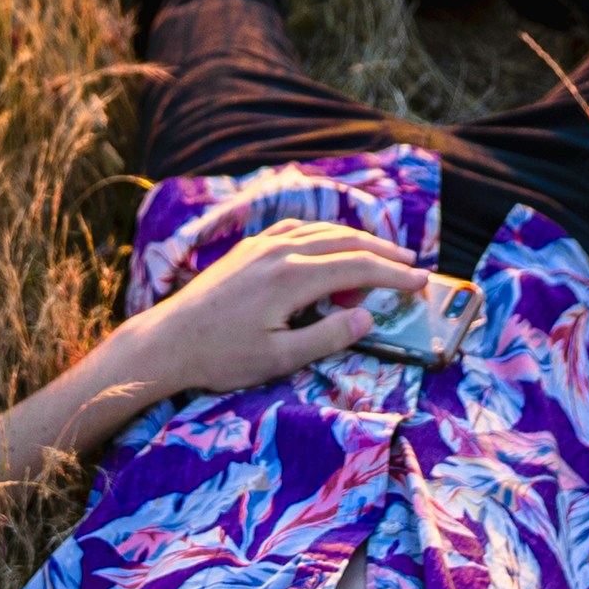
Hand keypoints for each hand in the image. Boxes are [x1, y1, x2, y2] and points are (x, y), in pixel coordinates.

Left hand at [128, 218, 393, 397]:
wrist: (168, 340)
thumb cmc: (222, 356)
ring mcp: (261, 245)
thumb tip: (367, 319)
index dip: (394, 275)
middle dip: (382, 252)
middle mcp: (280, 251)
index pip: (358, 268)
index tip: (421, 282)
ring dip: (355, 239)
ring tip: (379, 254)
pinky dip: (323, 234)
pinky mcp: (247, 248)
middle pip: (344, 241)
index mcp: (292, 277)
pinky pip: (296, 229)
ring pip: (321, 230)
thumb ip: (327, 336)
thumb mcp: (280, 358)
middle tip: (411, 264)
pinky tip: (328, 244)